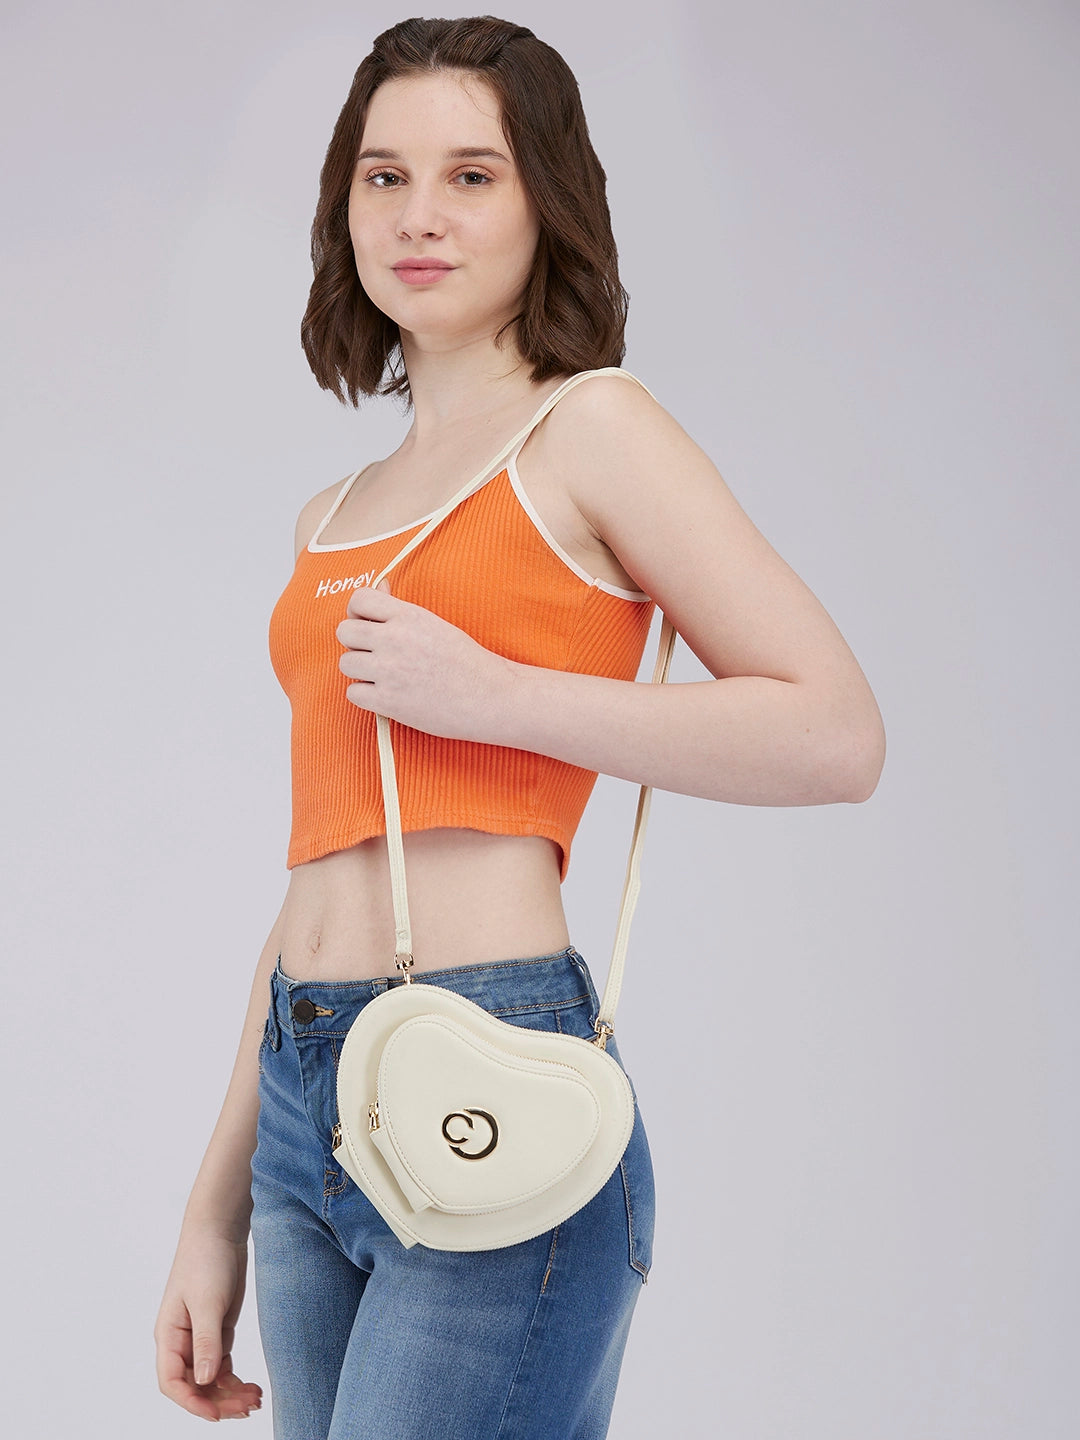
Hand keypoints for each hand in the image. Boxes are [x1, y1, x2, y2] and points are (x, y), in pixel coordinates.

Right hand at [155, 1224, 263, 1421]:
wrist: (220, 1229)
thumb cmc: (205, 1259)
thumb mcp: (207, 1301)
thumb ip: (206, 1341)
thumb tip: (203, 1381)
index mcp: (168, 1335)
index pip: (173, 1382)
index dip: (192, 1402)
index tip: (216, 1414)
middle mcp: (182, 1341)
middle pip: (195, 1385)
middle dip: (219, 1400)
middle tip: (248, 1408)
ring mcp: (200, 1337)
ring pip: (211, 1378)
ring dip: (230, 1393)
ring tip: (256, 1401)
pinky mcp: (218, 1329)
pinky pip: (223, 1365)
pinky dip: (235, 1379)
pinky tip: (252, 1387)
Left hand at [336, 578, 515, 740]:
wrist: (489, 697)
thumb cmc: (466, 662)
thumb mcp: (435, 624)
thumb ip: (401, 608)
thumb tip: (380, 585)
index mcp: (408, 616)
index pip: (359, 599)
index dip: (358, 612)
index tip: (369, 625)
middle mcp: (394, 639)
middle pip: (344, 631)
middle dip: (356, 642)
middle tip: (375, 653)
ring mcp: (389, 671)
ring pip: (345, 663)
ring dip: (361, 670)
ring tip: (384, 676)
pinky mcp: (388, 701)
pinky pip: (353, 693)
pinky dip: (366, 696)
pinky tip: (386, 694)